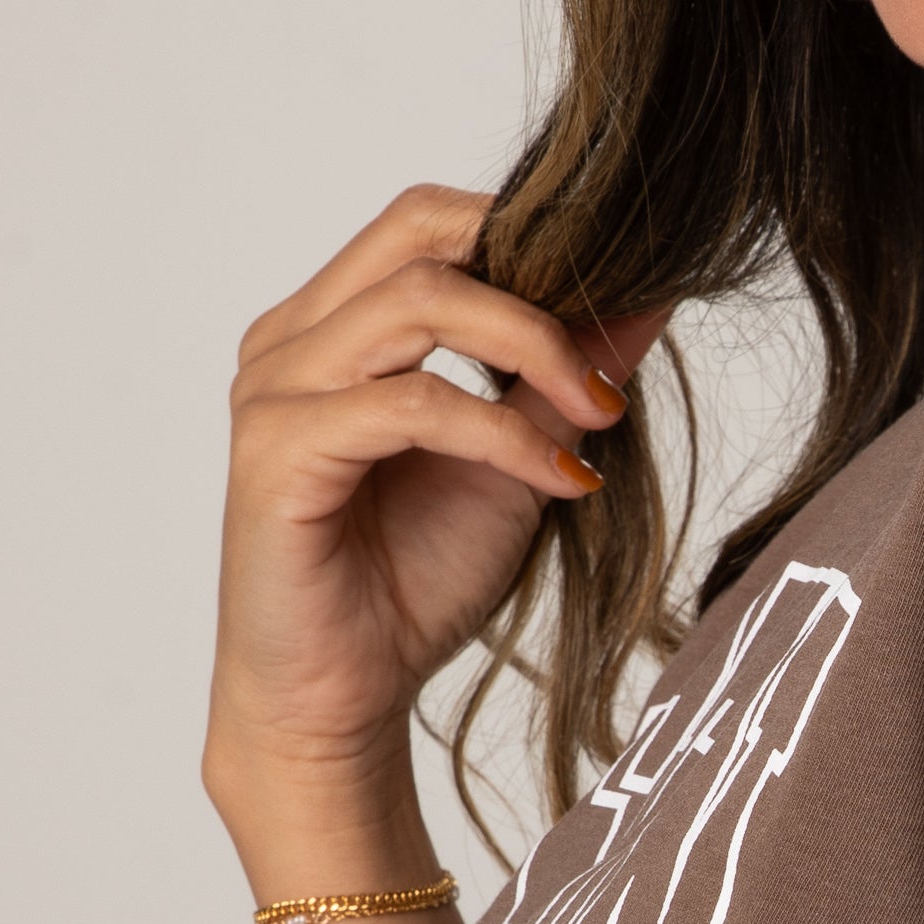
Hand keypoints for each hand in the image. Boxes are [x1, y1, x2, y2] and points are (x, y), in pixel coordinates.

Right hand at [205, 184, 670, 813]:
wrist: (343, 701)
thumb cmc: (411, 582)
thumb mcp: (520, 459)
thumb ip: (564, 375)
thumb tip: (650, 293)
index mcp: (331, 325)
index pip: (427, 222)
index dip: (527, 237)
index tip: (621, 305)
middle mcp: (289, 341)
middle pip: (419, 233)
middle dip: (534, 282)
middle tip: (608, 364)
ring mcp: (274, 390)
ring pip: (416, 304)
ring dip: (530, 349)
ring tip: (598, 415)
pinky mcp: (279, 452)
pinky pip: (410, 405)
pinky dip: (499, 432)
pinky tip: (559, 479)